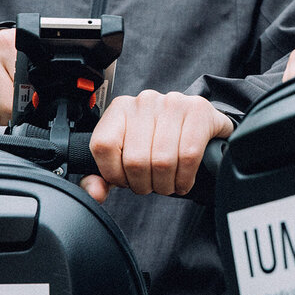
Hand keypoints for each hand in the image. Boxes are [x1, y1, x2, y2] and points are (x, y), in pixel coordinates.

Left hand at [81, 91, 234, 202]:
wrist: (199, 124)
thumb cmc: (158, 141)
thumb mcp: (126, 158)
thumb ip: (103, 176)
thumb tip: (95, 192)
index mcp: (120, 108)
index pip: (103, 146)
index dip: (114, 173)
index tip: (126, 180)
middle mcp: (144, 101)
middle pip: (135, 159)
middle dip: (144, 185)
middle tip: (152, 185)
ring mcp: (173, 102)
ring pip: (162, 161)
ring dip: (166, 185)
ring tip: (168, 184)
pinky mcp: (198, 110)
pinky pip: (188, 156)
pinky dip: (185, 178)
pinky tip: (183, 181)